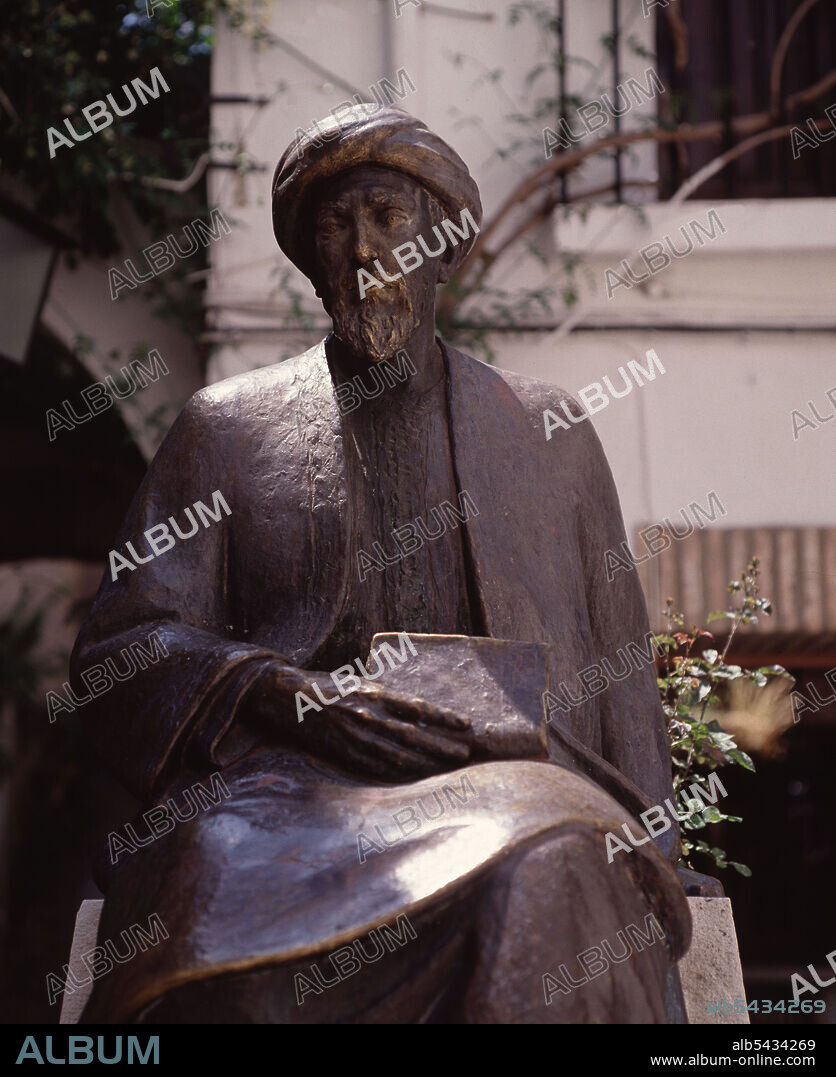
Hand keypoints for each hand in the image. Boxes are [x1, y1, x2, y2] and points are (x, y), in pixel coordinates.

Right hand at [251, 665, 472, 779]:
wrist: (282, 696)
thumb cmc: (324, 687)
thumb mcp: (357, 685)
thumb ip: (382, 697)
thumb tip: (414, 710)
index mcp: (372, 693)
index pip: (416, 707)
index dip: (443, 717)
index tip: (466, 724)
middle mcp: (366, 714)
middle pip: (413, 735)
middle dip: (442, 745)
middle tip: (467, 753)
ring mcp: (354, 736)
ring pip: (398, 755)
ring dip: (427, 762)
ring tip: (449, 766)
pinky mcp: (342, 752)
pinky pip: (377, 767)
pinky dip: (400, 772)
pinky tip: (418, 776)